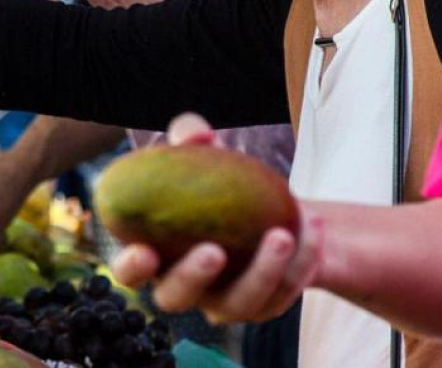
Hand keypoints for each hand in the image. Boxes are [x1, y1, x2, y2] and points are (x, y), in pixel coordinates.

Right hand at [110, 114, 323, 323]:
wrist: (264, 204)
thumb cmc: (215, 178)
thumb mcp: (203, 150)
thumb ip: (190, 136)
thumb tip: (198, 135)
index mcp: (153, 253)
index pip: (128, 271)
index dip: (130, 267)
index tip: (145, 251)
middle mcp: (183, 285)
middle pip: (175, 298)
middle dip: (193, 278)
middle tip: (214, 250)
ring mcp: (222, 301)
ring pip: (237, 304)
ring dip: (262, 273)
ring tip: (283, 233)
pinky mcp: (263, 306)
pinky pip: (281, 295)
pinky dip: (300, 264)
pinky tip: (313, 227)